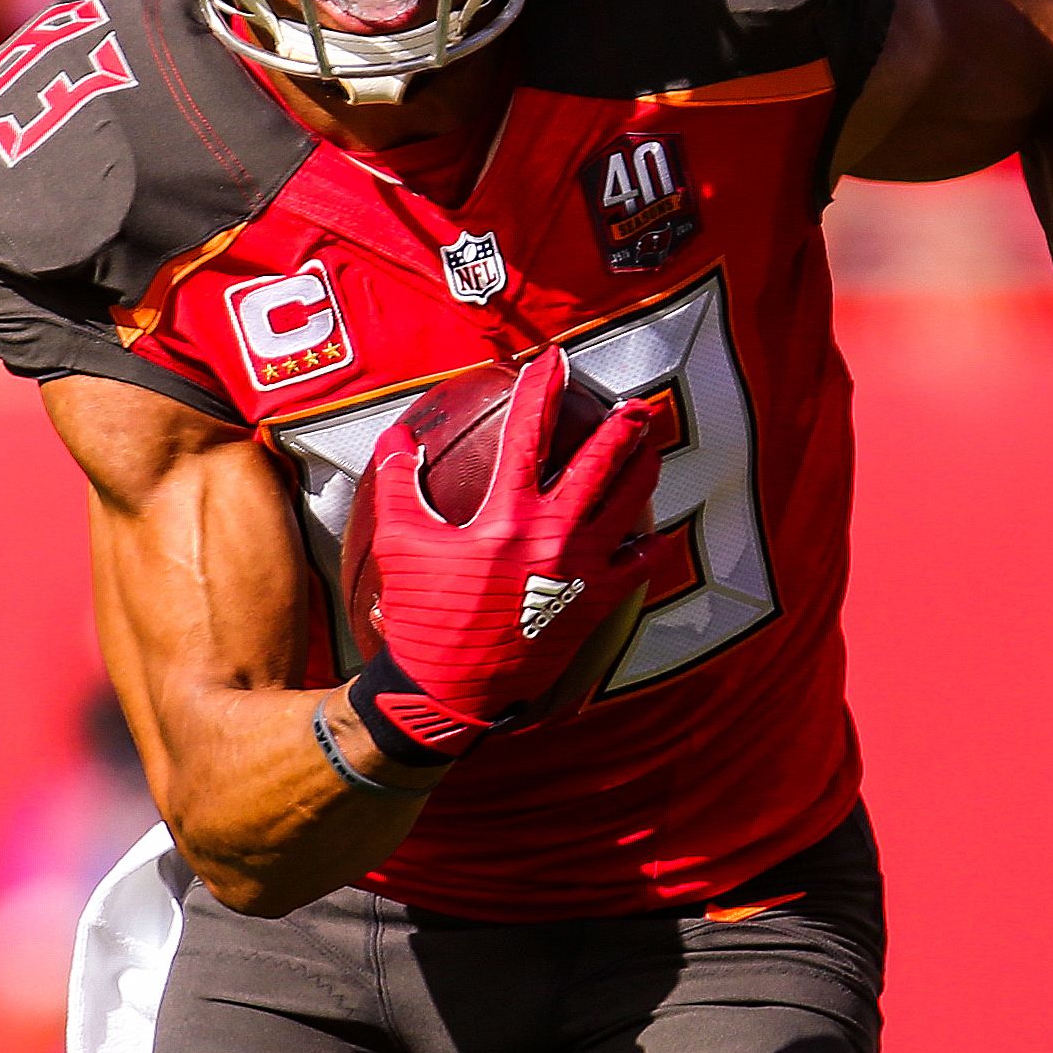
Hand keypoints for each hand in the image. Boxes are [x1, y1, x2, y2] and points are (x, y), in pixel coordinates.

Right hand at [353, 346, 672, 757]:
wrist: (450, 691)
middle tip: (639, 404)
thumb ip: (398, 484)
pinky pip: (638, 565)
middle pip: (601, 464)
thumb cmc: (423, 617)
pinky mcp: (596, 603)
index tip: (553, 361)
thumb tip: (398, 438)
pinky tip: (654, 531)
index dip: (542, 389)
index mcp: (506, 516)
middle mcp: (554, 536)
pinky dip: (649, 544)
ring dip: (643, 471)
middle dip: (624, 427)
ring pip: (628, 506)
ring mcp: (582, 571)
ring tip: (650, 451)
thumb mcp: (400, 545)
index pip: (528, 433)